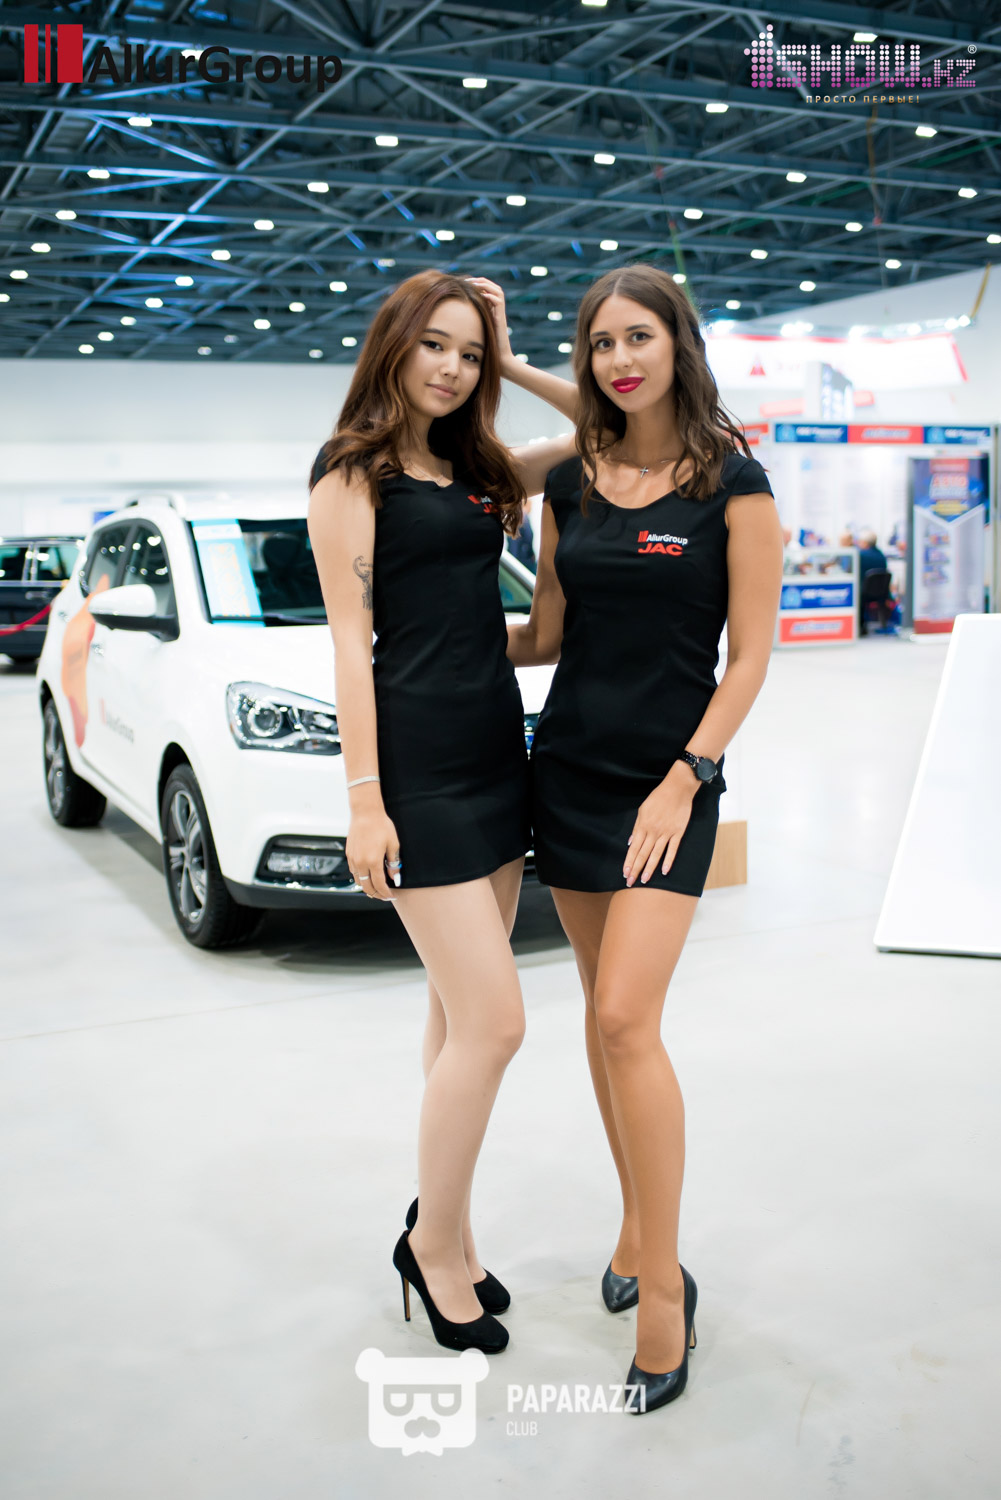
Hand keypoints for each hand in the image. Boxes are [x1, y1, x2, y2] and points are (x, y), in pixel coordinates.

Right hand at [347, 803, 400, 900]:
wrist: (365, 813)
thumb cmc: (381, 826)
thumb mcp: (393, 844)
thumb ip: (393, 863)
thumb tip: (395, 877)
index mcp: (373, 861)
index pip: (379, 885)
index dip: (385, 893)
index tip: (391, 896)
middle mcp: (361, 863)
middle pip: (366, 887)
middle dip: (376, 894)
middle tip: (384, 895)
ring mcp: (353, 859)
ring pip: (358, 881)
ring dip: (367, 887)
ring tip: (376, 887)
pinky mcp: (349, 854)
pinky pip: (354, 872)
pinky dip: (360, 877)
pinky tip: (367, 875)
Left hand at [466, 276, 513, 363]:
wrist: (500, 360)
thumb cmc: (487, 349)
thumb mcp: (475, 332)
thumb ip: (470, 323)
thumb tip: (453, 319)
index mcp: (492, 311)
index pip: (487, 290)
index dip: (477, 284)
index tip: (464, 284)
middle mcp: (497, 310)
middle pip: (493, 287)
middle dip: (480, 281)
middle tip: (467, 280)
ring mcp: (500, 314)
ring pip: (497, 291)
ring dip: (485, 285)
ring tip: (473, 284)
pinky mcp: (501, 319)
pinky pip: (498, 301)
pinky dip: (490, 295)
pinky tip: (480, 295)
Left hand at [623, 763, 698, 885]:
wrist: (678, 788)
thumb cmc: (658, 797)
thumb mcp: (642, 809)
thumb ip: (636, 827)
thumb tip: (631, 842)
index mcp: (643, 825)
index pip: (633, 848)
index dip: (628, 861)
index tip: (624, 873)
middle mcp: (653, 831)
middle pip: (642, 854)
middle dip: (635, 869)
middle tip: (630, 883)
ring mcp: (666, 832)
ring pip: (656, 854)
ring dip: (649, 868)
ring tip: (644, 880)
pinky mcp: (678, 832)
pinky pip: (672, 849)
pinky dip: (668, 860)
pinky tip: (664, 871)